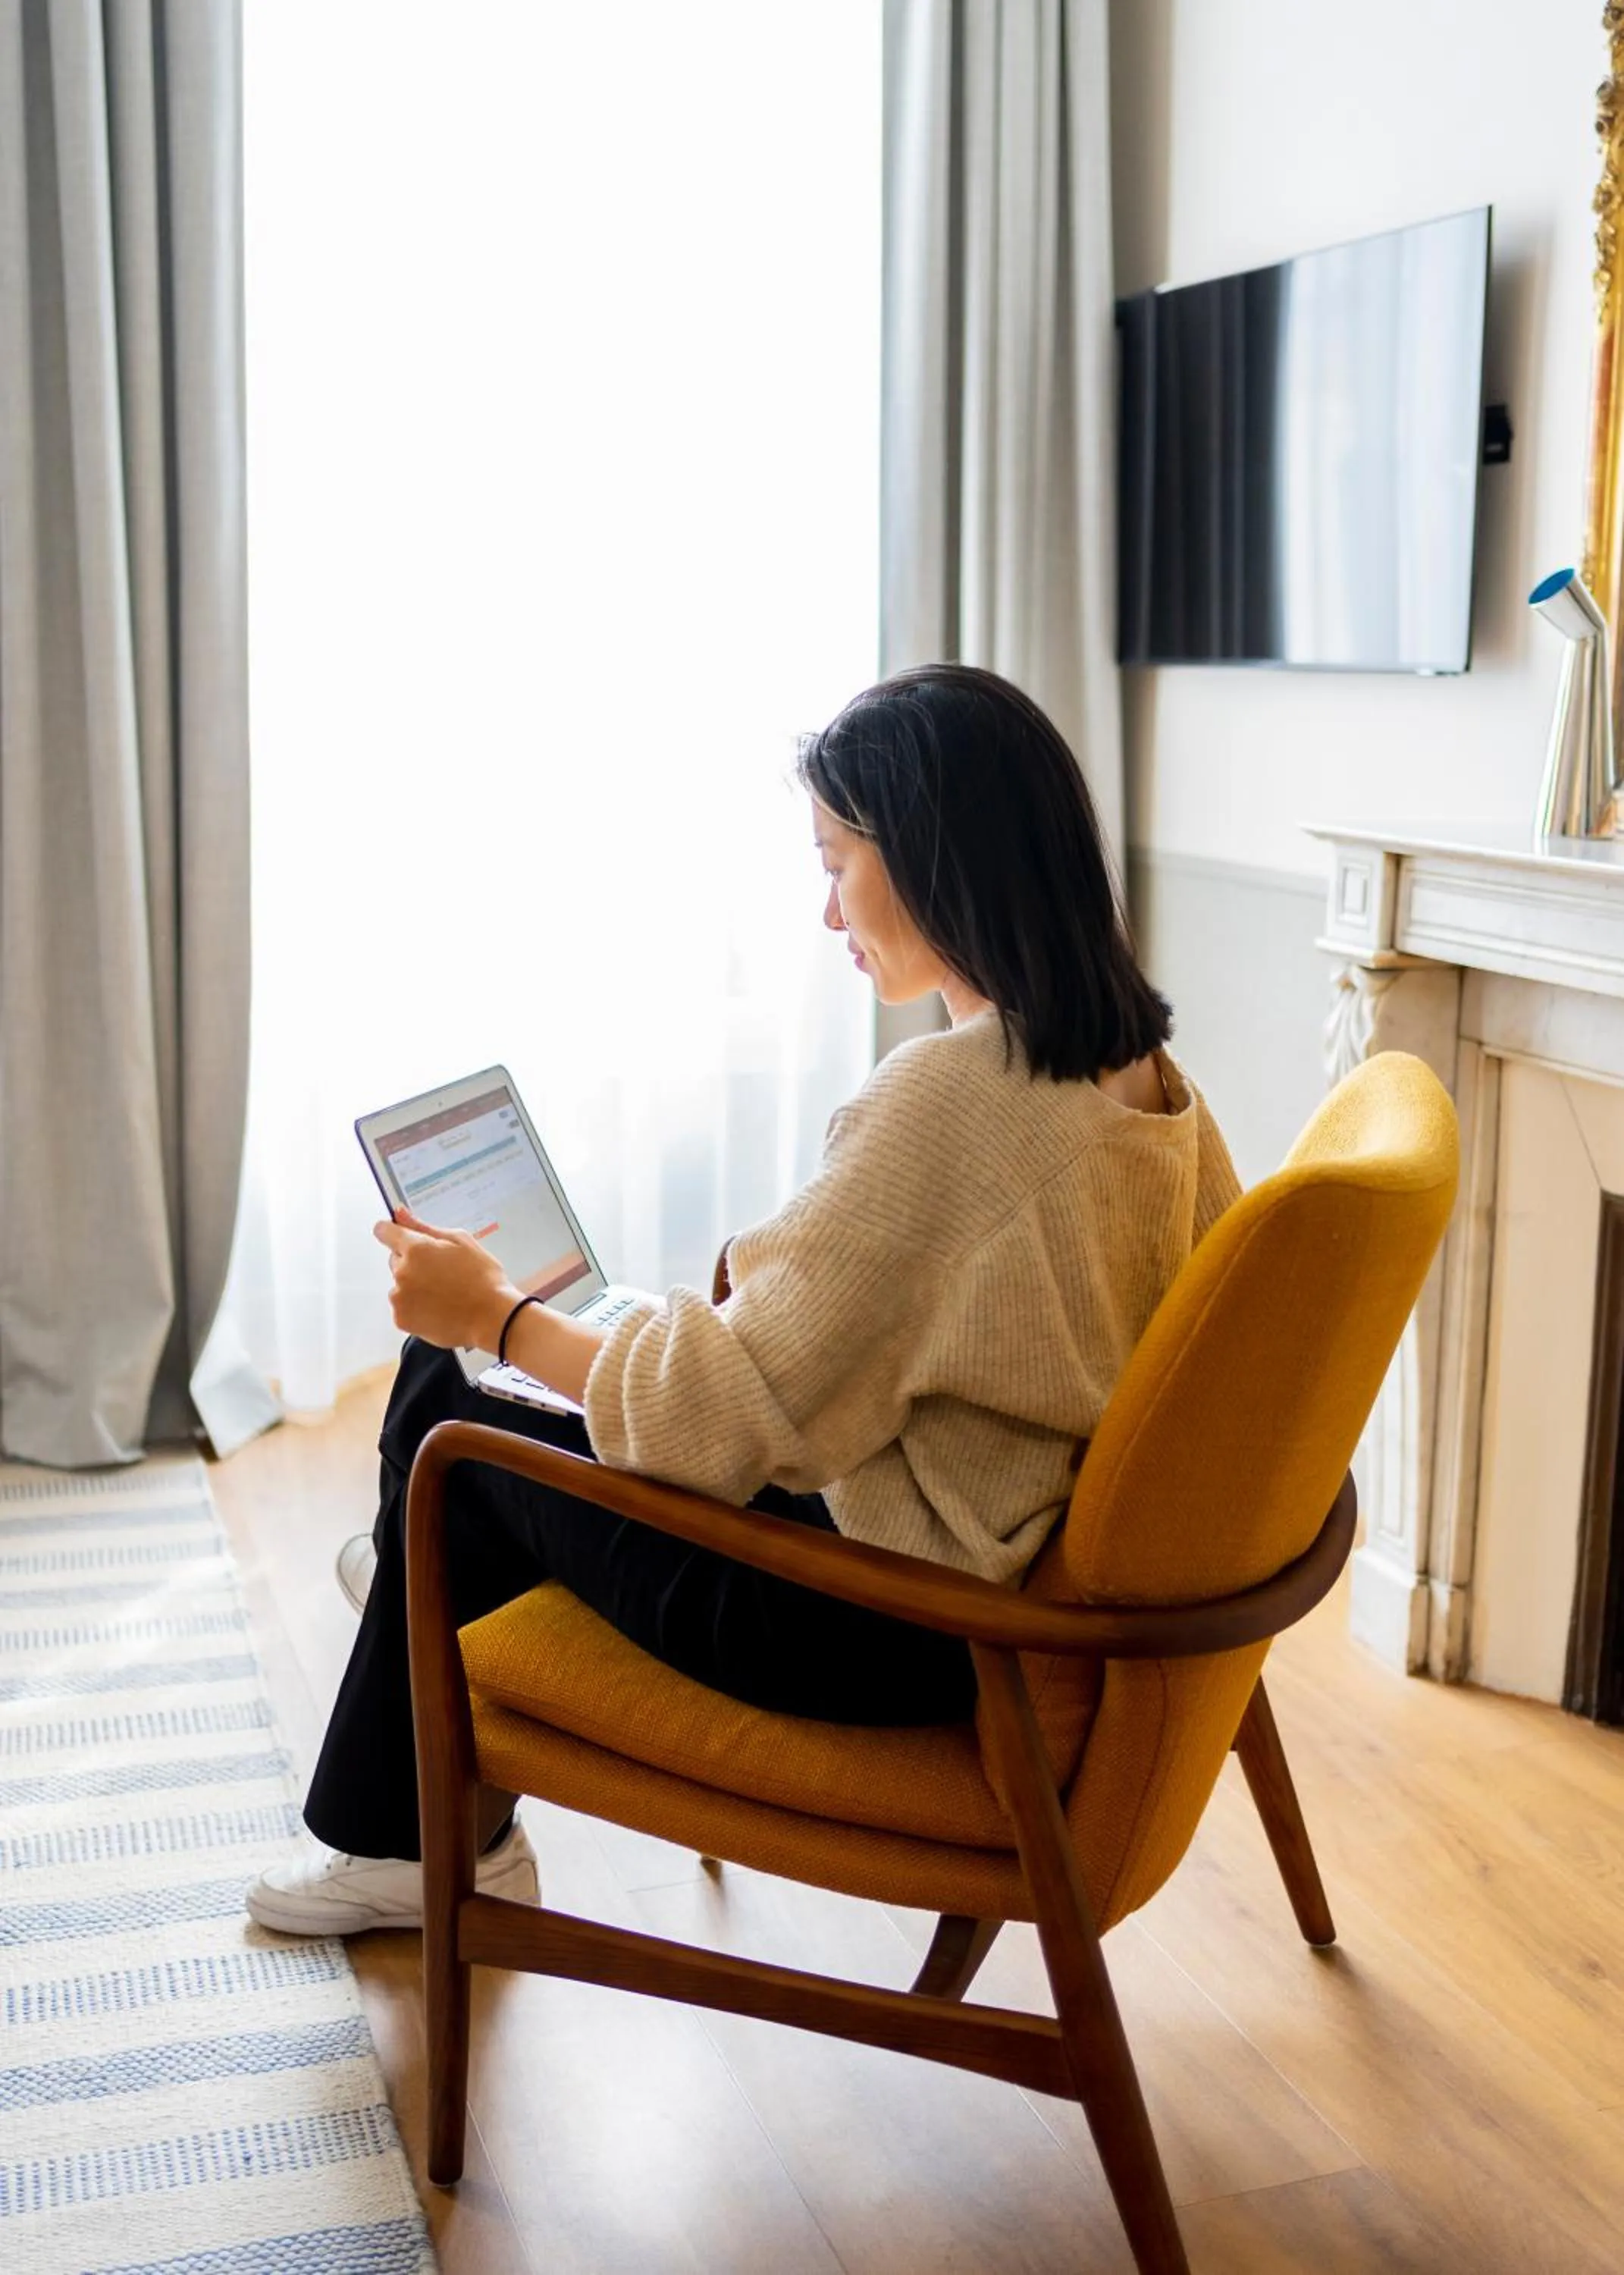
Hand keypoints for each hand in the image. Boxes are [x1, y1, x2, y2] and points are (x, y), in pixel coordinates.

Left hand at [373, 1209, 515, 1350]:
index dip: (393, 1231)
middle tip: (441, 1270)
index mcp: (416, 1248)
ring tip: (443, 1292)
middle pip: (395, 1259)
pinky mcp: (401, 1318)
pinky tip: (438, 1306)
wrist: (492, 1317)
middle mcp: (402, 1272)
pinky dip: (415, 1307)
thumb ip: (424, 1227)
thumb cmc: (483, 1279)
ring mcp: (400, 1297)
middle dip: (412, 1261)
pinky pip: (402, 1306)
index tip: (401, 1236)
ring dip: (413, 1285)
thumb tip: (401, 1214)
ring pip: (399, 1284)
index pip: (384, 1230)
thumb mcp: (461, 1241)